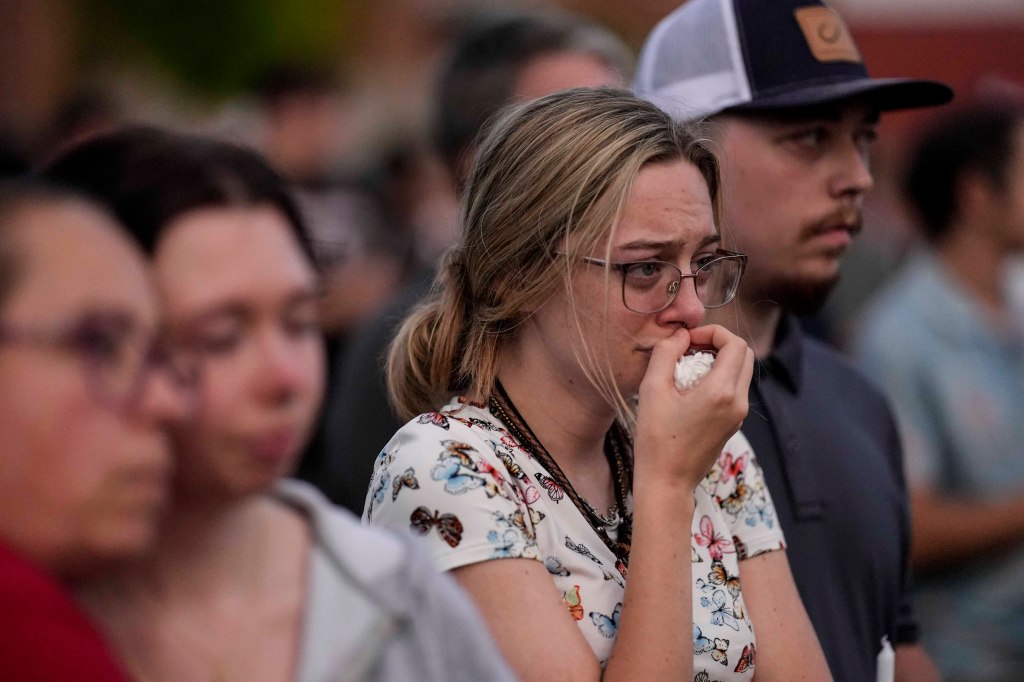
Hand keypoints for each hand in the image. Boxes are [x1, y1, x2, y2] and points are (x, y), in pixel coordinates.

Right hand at [633, 324, 752, 488]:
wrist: (667, 482)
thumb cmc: (656, 439)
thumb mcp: (652, 390)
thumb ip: (666, 354)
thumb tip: (680, 335)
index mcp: (721, 391)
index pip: (735, 344)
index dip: (713, 332)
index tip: (688, 340)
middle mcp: (737, 402)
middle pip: (745, 355)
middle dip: (719, 344)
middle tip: (690, 349)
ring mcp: (738, 415)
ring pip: (741, 372)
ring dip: (719, 361)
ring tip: (687, 368)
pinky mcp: (733, 424)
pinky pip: (735, 389)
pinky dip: (719, 378)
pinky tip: (691, 388)